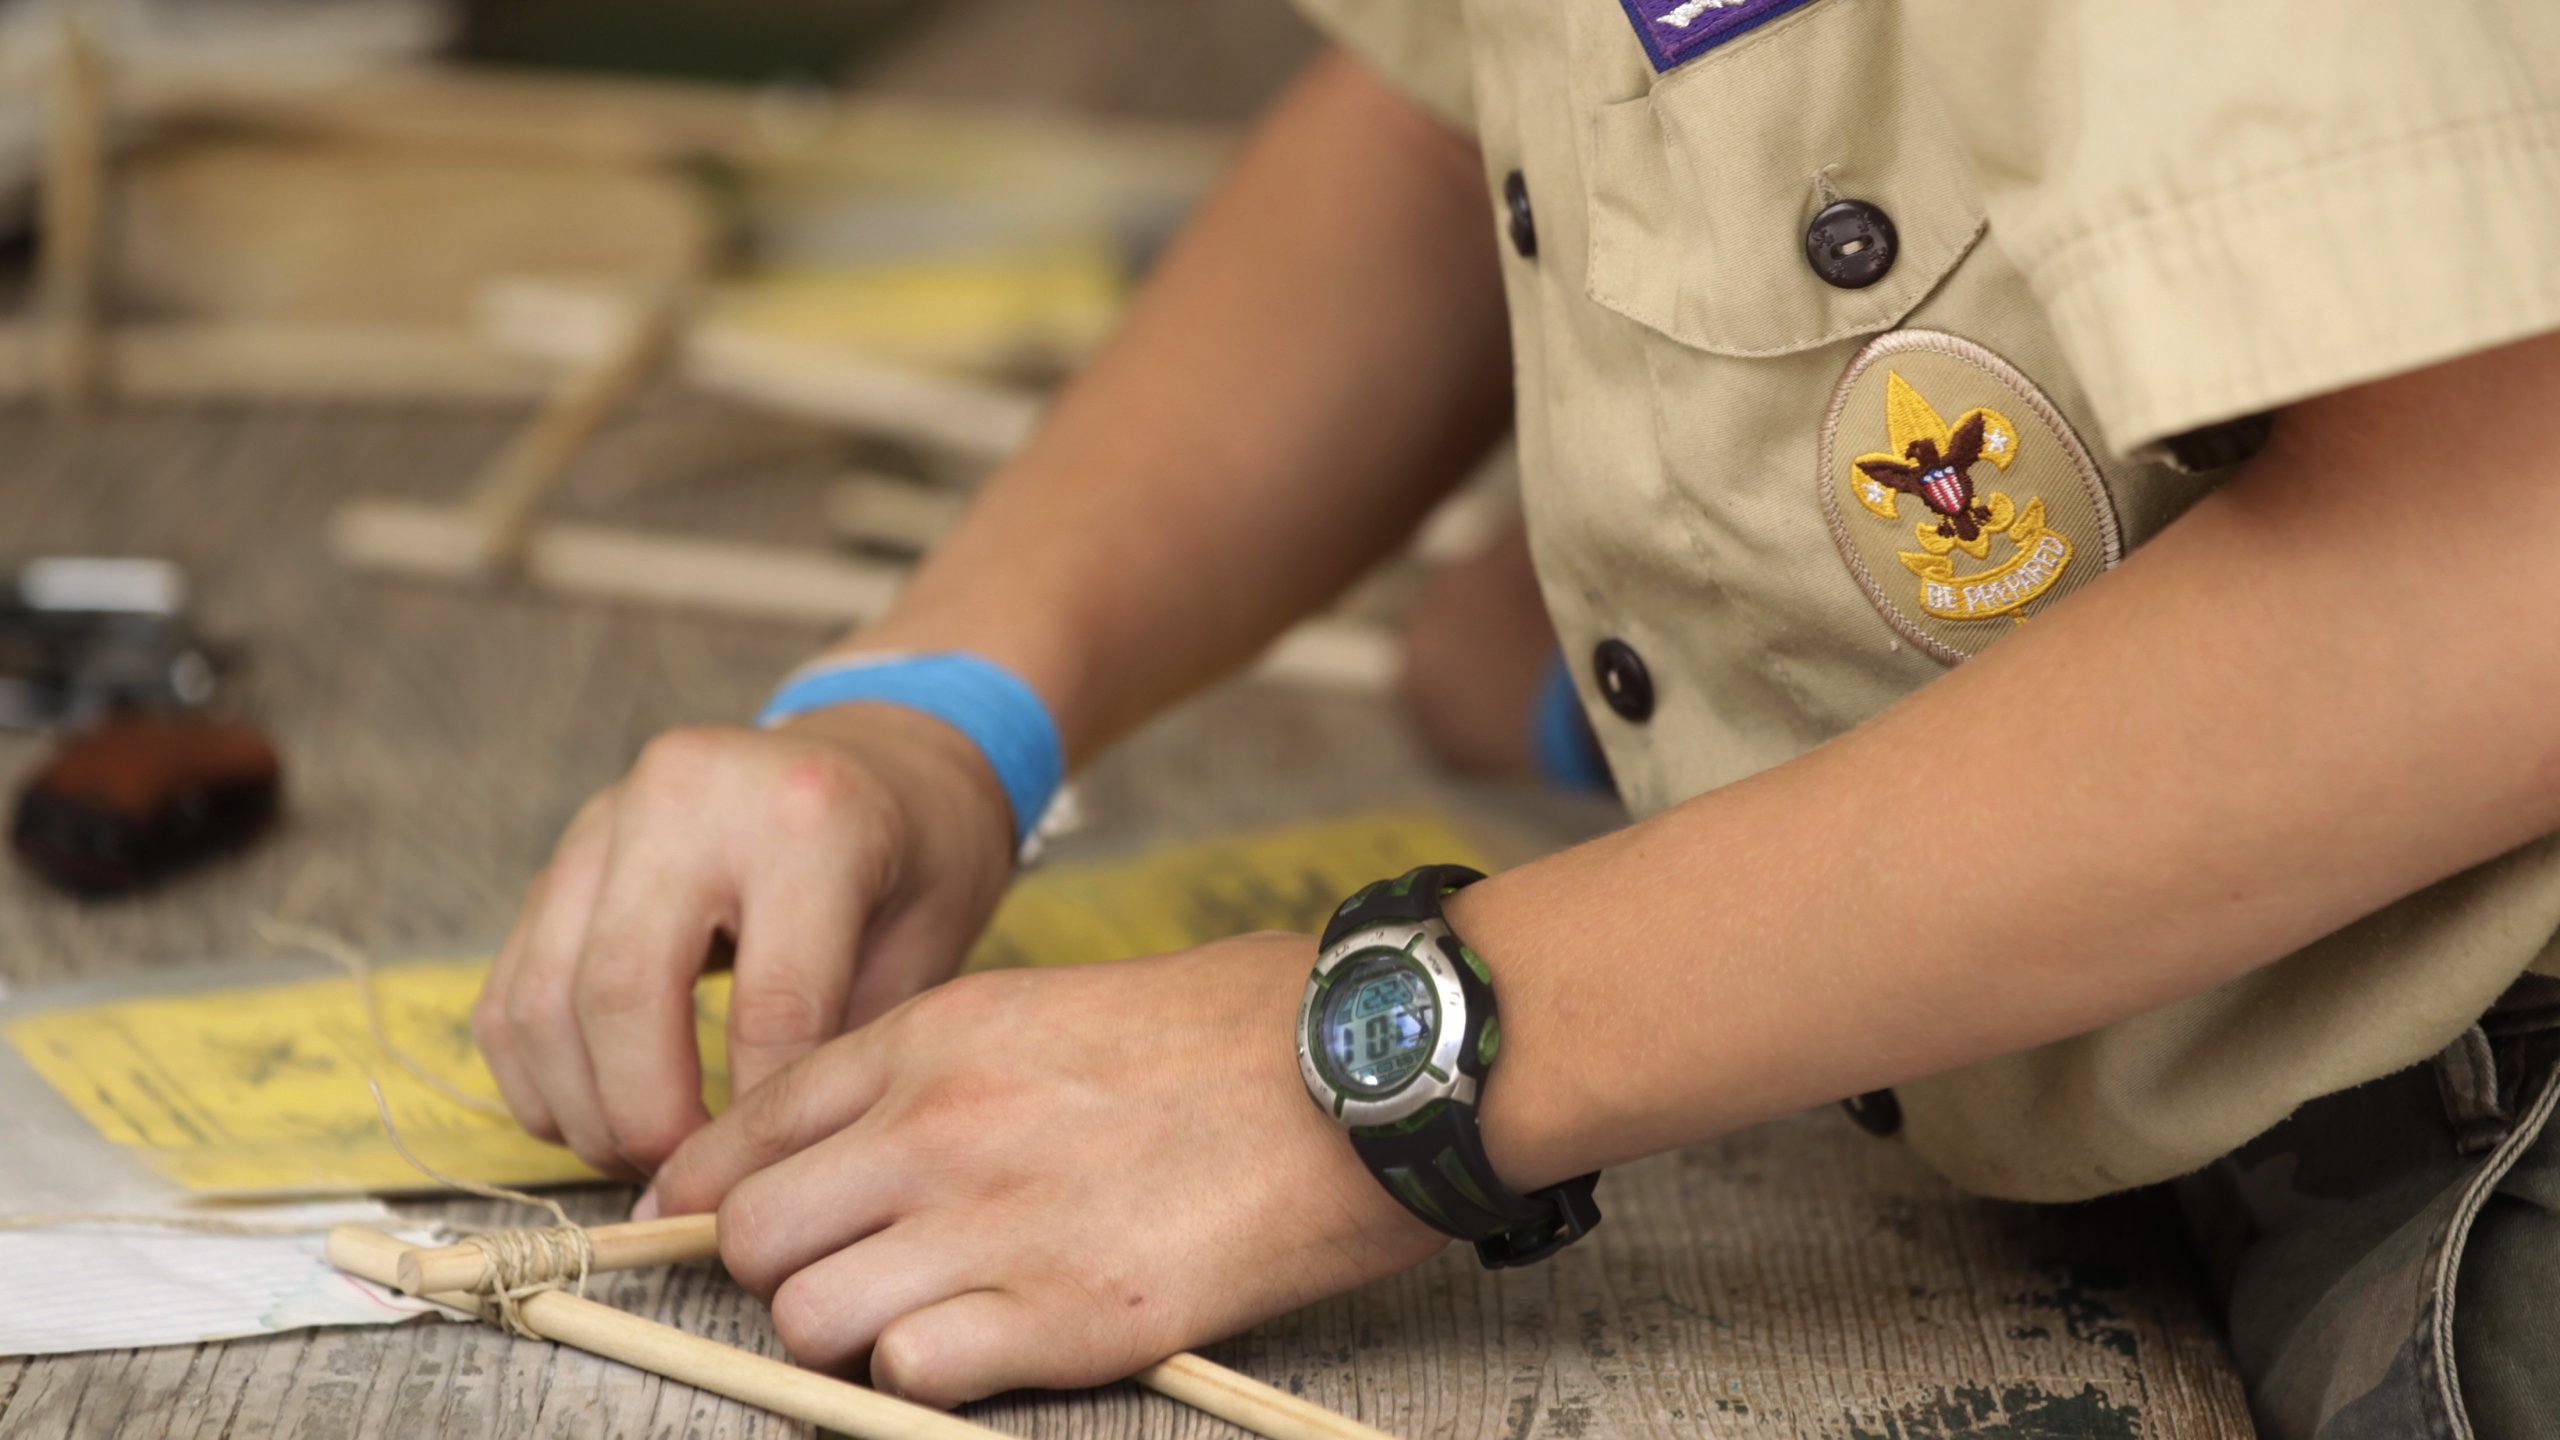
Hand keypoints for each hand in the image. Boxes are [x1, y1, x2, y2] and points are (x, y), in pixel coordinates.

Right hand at [473, 703, 1015, 1177]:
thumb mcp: (929, 941)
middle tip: (685, 1182)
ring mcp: (608, 816)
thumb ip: (847, 1046)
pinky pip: (511, 985)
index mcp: (808, 817)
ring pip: (541, 994)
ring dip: (578, 1106)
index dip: (760, 1120)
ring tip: (641, 1160)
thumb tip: (762, 1173)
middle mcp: (689, 796)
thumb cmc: (921, 856)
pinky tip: (595, 1116)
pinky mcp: (563, 851)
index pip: (769, 1006)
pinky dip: (537, 1072)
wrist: (884, 751)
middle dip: (644, 1118)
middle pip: (620, 993)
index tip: (768, 1184)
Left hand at [639, 931, 1445, 1405]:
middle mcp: (937, 1127)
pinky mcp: (1065, 1316)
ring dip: (844, 1336)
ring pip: (806, 1319)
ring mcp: (993, 1222)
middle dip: (775, 1273)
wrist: (1358, 1069)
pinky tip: (989, 1344)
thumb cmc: (1224, 1034)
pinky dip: (927, 1377)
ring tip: (917, 1319)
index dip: (704, 1195)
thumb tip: (844, 1150)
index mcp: (933, 1038)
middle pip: (749, 1237)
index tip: (704, 1229)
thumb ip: (933, 1070)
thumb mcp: (1048, 1006)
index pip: (745, 1129)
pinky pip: (910, 1375)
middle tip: (840, 1276)